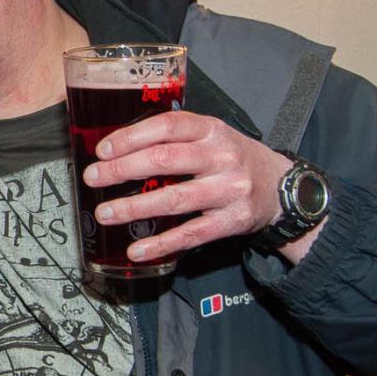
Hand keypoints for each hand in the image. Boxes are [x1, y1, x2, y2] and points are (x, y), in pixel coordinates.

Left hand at [81, 111, 322, 263]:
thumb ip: (173, 138)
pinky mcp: (232, 222)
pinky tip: (136, 249)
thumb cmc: (233, 159)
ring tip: (105, 213)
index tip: (103, 149)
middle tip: (93, 178)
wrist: (282, 189)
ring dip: (134, 207)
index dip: (132, 136)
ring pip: (174, 199)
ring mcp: (229, 190)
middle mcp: (222, 157)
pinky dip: (161, 244)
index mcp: (212, 130)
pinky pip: (191, 235)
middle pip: (165, 160)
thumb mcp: (211, 136)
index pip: (168, 126)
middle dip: (123, 170)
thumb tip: (116, 149)